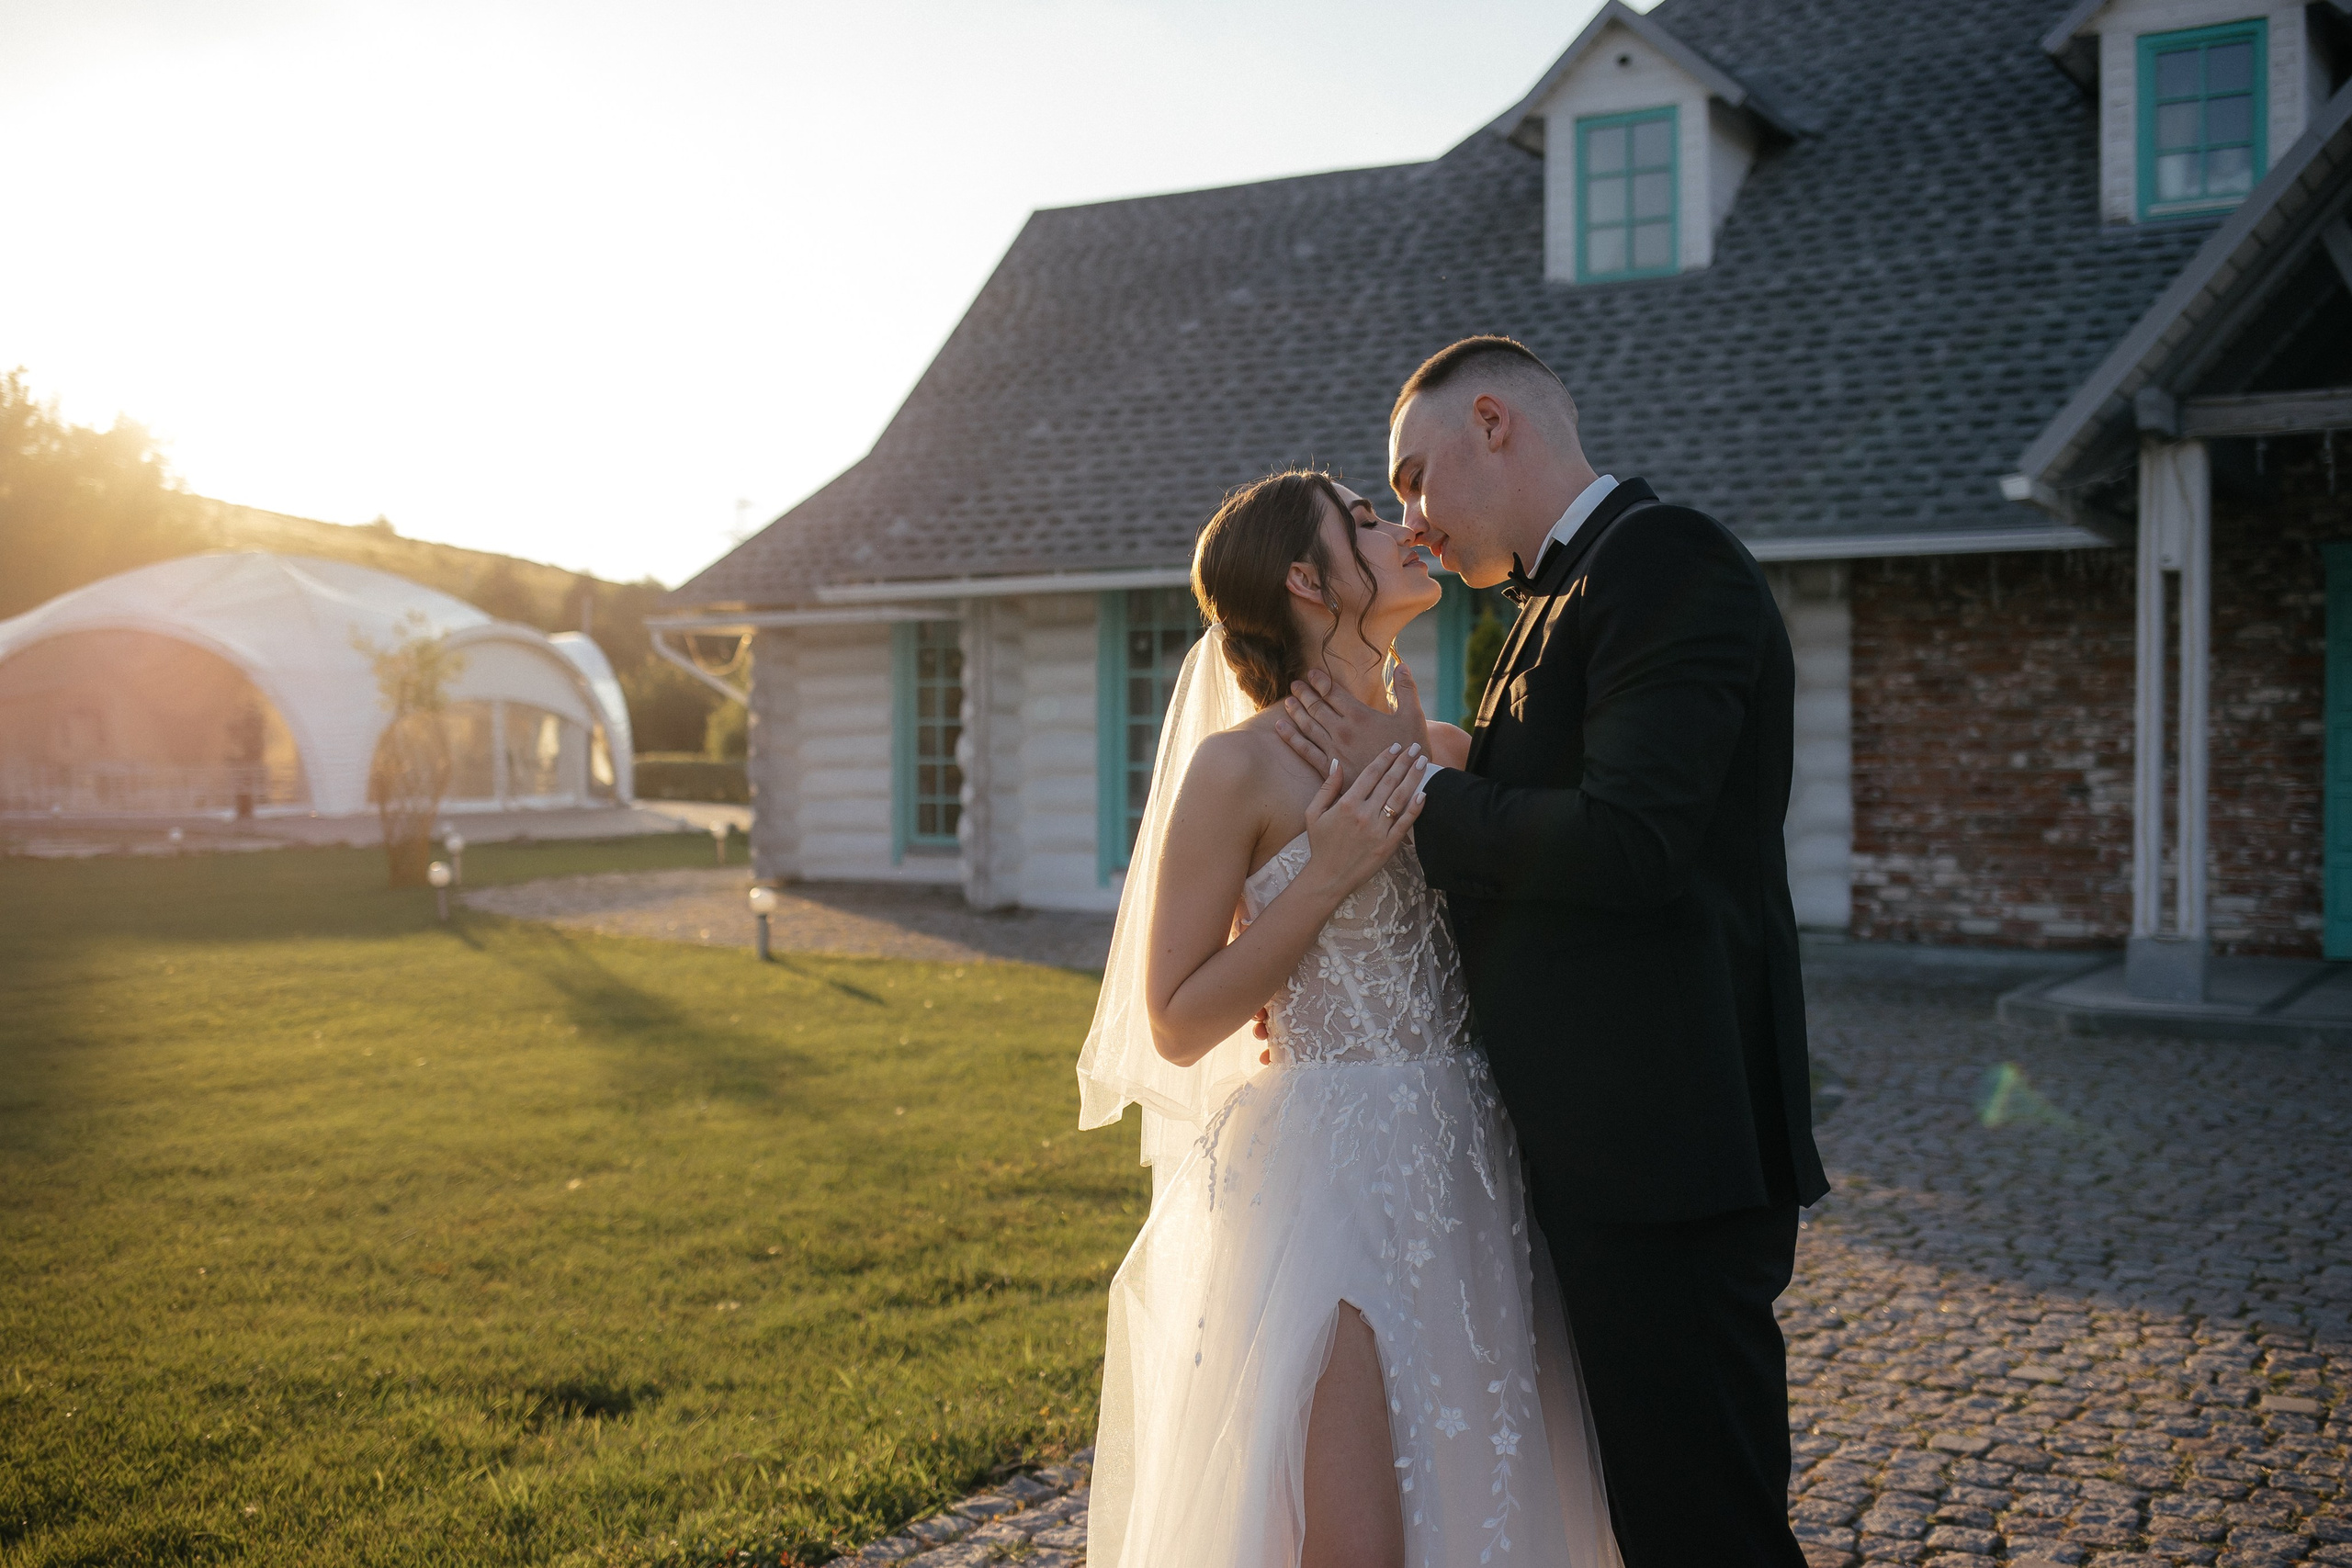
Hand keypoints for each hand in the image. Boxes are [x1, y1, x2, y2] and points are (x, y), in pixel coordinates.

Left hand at [1275, 660, 1428, 780]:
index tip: (1311, 673)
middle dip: (1305, 693)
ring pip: (1309, 726)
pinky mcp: (1330, 767)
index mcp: (1360, 715)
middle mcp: (1342, 730)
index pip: (1333, 692)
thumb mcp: (1414, 716)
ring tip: (1287, 701)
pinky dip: (1291, 737)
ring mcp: (1334, 749)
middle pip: (1317, 707)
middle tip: (1295, 684)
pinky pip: (1305, 750)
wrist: (1407, 786)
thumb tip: (1401, 664)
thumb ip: (1406, 689)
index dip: (1321, 681)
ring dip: (1296, 711)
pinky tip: (1281, 728)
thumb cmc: (1413, 750)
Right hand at [1297, 742, 1426, 907]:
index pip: (1371, 774)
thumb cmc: (1321, 845)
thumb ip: (1327, 787)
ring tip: (1422, 762)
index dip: (1385, 758)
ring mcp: (1378, 829)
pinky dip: (1416, 807)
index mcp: (1347, 803)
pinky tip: (1424, 793)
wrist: (1328, 877)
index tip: (1396, 747)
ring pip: (1400, 797)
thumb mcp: (1314, 813)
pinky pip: (1405, 823)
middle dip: (1404, 761)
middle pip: (1389, 781)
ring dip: (1413, 777)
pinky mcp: (1388, 845)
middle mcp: (1364, 813)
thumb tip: (1337, 763)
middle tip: (1415, 747)